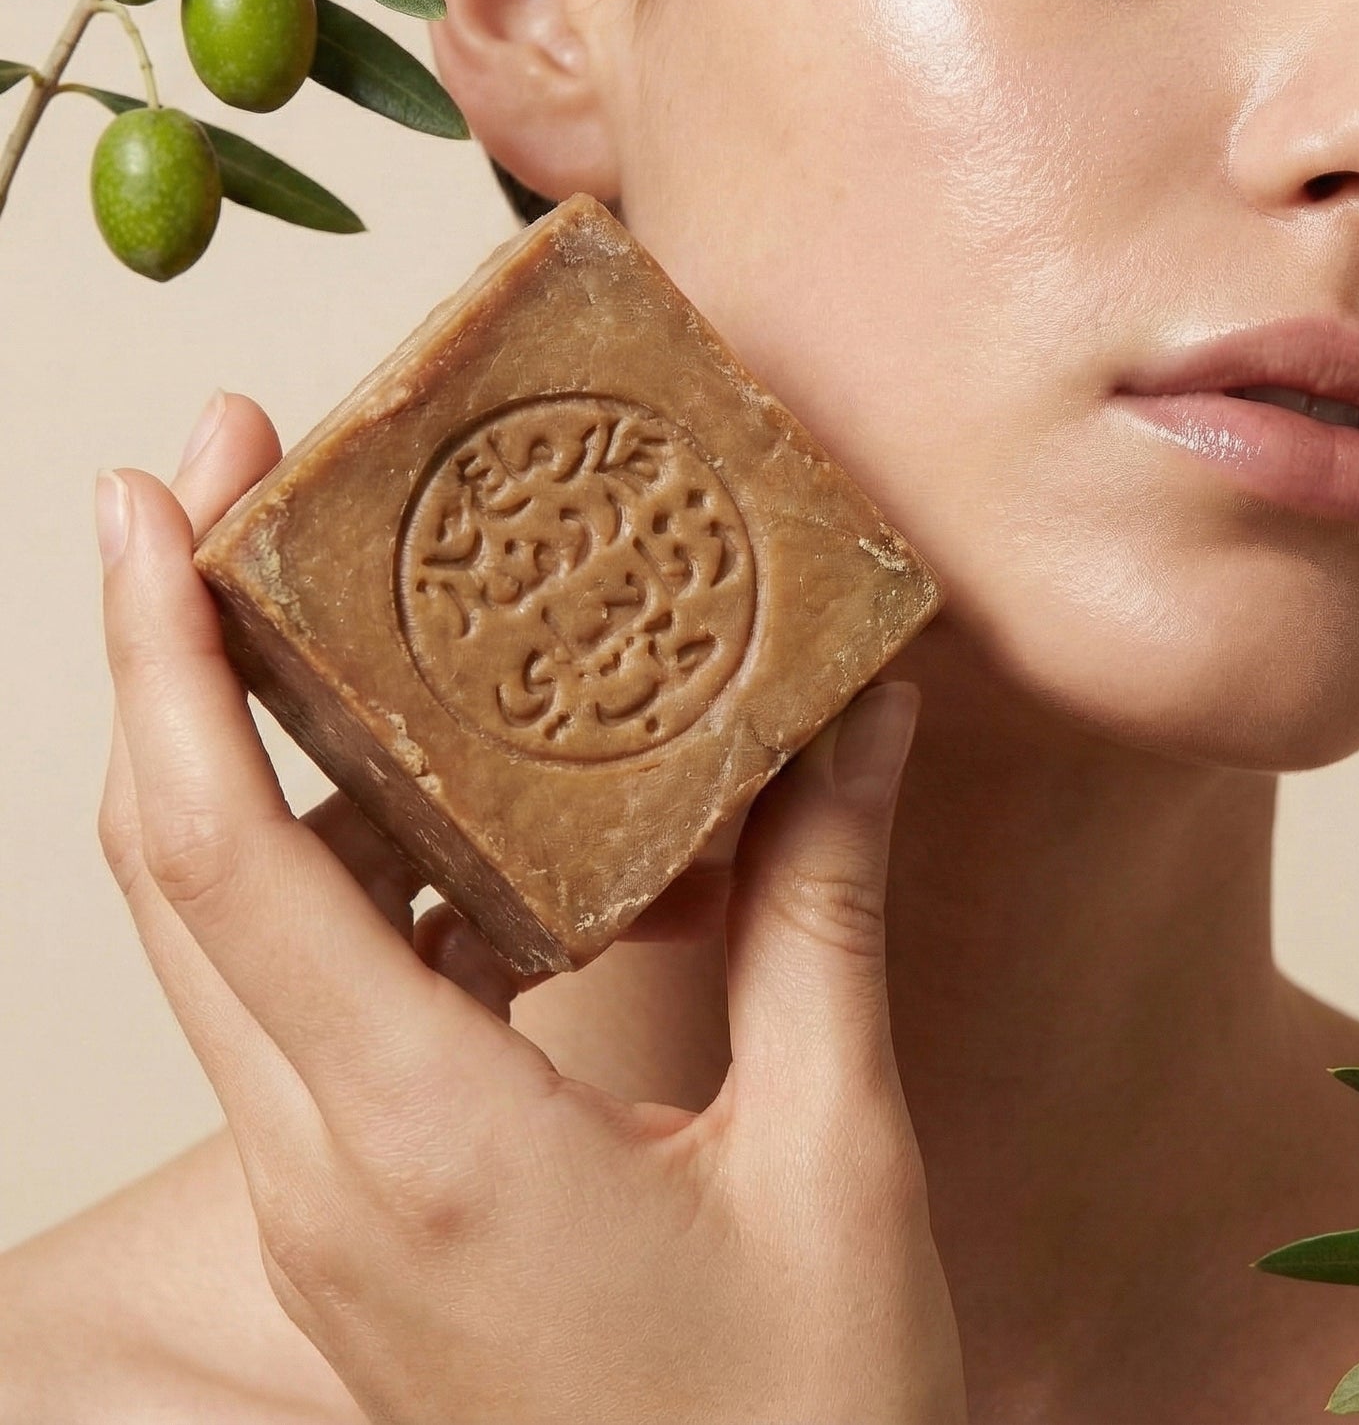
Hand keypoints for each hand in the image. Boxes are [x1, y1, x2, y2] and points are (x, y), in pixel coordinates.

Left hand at [94, 390, 965, 1424]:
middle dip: (177, 659)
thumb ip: (822, 910)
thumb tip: (855, 718)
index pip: (224, 857)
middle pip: (180, 872)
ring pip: (229, 940)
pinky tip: (454, 819)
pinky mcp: (372, 1225)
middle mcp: (331, 1169)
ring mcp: (334, 1208)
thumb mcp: (835, 1150)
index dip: (166, 660)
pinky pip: (312, 1010)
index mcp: (424, 1143)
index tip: (155, 500)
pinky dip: (349, 878)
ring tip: (342, 618)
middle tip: (235, 481)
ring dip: (254, 764)